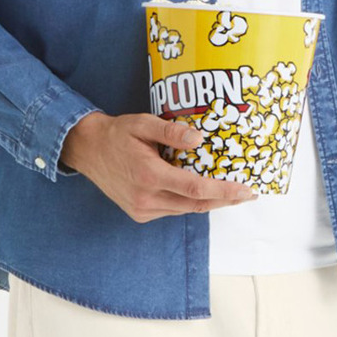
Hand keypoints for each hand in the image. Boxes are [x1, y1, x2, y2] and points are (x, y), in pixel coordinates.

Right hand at [57, 111, 258, 221]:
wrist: (87, 150)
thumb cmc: (117, 134)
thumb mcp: (142, 123)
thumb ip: (170, 132)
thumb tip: (198, 139)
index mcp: (149, 176)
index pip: (195, 189)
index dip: (224, 191)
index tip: (246, 189)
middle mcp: (146, 198)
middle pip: (196, 205)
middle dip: (225, 200)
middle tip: (248, 193)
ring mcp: (142, 209)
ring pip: (185, 210)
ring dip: (209, 202)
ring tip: (231, 192)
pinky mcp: (140, 214)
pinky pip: (173, 210)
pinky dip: (189, 202)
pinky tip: (202, 192)